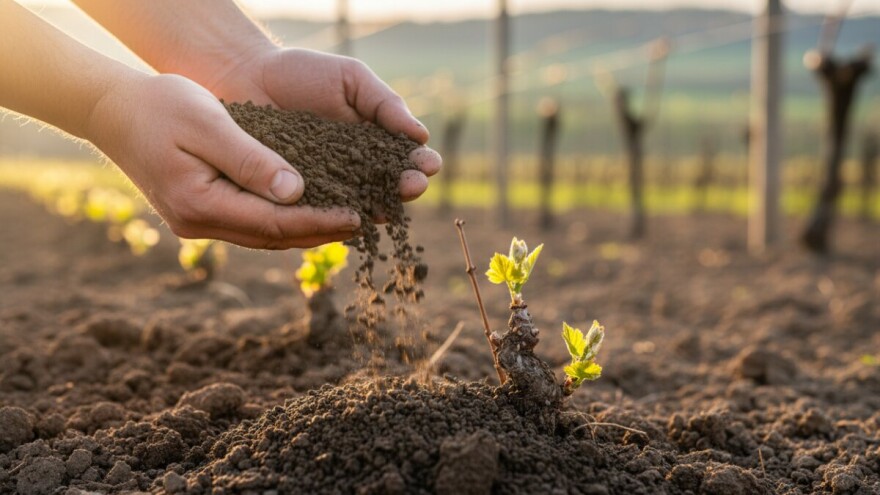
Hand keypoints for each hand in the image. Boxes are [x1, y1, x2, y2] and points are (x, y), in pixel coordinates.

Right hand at [86, 73, 361, 248]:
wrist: (112, 110)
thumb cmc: (160, 105)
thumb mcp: (208, 123)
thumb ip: (250, 160)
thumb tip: (296, 191)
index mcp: (199, 204)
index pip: (273, 223)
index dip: (319, 222)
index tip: (356, 216)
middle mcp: (197, 223)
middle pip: (271, 238)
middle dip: (318, 232)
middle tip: (361, 223)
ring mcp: (195, 223)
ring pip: (262, 236)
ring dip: (303, 232)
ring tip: (343, 223)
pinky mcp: (198, 213)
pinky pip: (250, 225)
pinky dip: (282, 222)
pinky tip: (306, 212)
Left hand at [207, 47, 441, 200]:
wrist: (246, 78)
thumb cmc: (301, 73)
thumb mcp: (351, 79)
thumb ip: (385, 103)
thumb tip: (421, 135)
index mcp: (374, 140)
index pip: (404, 157)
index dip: (419, 163)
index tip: (427, 164)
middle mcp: (356, 169)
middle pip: (388, 186)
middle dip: (405, 188)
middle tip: (413, 186)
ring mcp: (328, 186)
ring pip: (359, 204)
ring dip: (376, 208)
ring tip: (387, 206)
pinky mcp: (298, 198)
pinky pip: (319, 211)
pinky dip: (334, 217)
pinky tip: (349, 217)